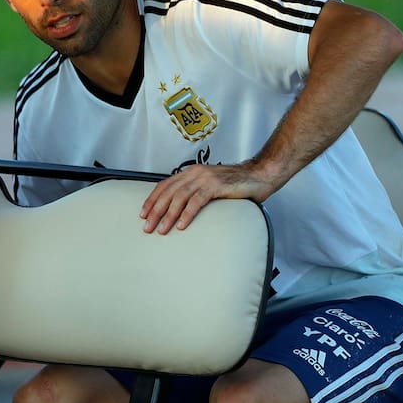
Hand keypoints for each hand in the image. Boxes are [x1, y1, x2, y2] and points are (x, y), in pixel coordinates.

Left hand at [140, 162, 275, 232]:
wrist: (259, 175)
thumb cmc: (236, 184)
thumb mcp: (210, 185)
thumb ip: (196, 192)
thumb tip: (180, 208)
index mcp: (191, 172)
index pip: (165, 185)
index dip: (152, 199)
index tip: (143, 213)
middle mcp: (195, 173)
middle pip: (168, 192)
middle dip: (155, 211)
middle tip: (147, 227)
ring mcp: (205, 178)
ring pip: (179, 198)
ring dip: (168, 215)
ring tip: (161, 230)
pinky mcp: (216, 186)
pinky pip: (196, 202)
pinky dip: (187, 214)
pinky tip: (181, 226)